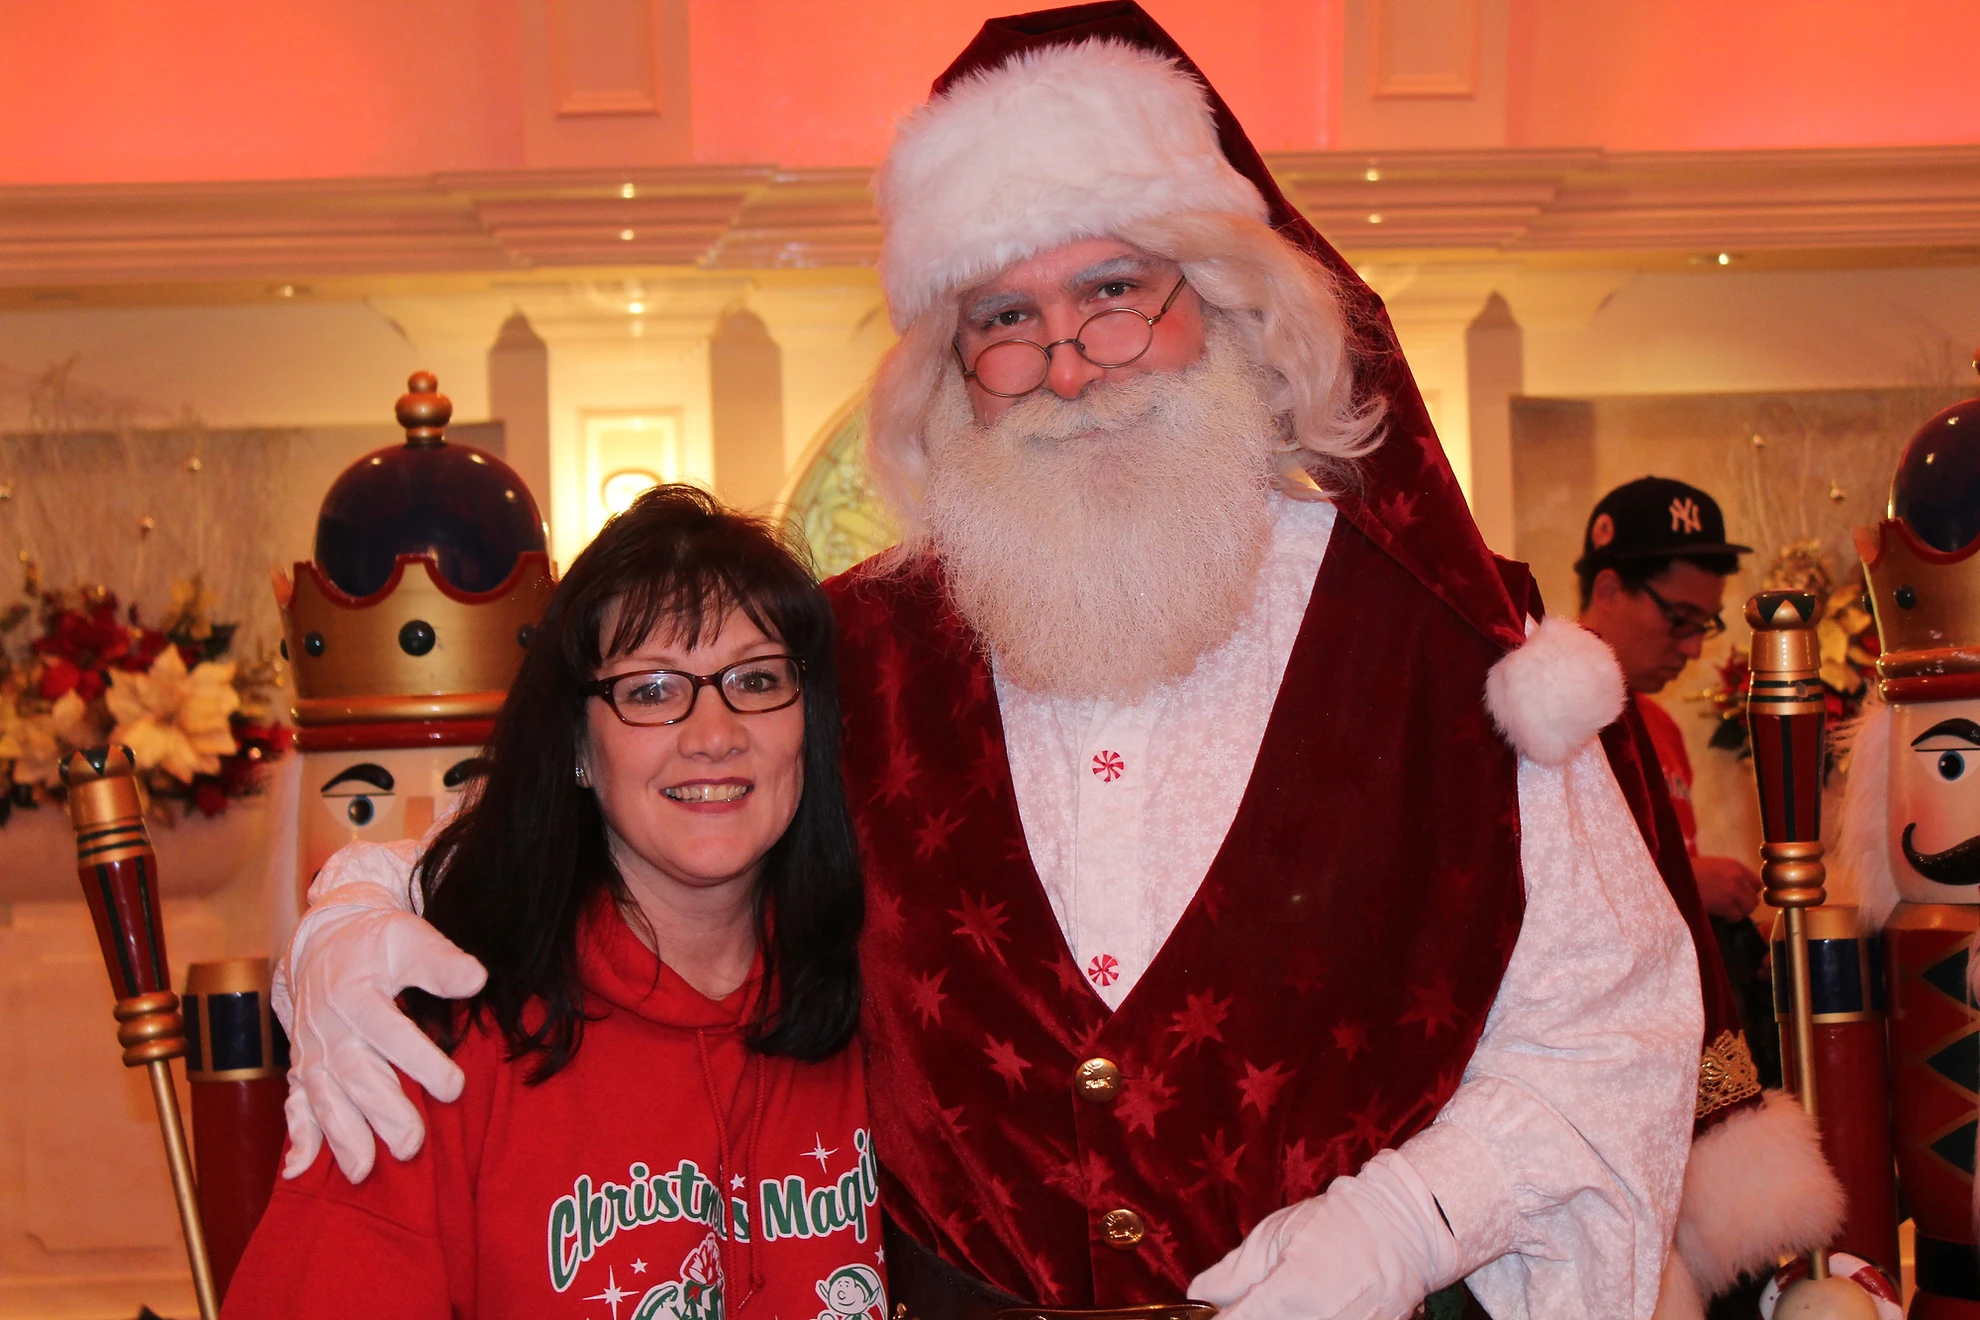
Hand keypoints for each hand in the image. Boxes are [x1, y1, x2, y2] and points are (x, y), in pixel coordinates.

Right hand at [276, 885, 486, 1181]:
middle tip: (412, 1145)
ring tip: (363, 1171)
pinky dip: (297, 1137)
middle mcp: (329, 1029)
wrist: (323, 943)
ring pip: (325, 1098)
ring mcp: (312, 1052)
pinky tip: (298, 1168)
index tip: (455, 1086)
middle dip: (382, 1112)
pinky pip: (294, 1104)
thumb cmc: (375, 943)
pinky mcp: (302, 1068)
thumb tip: (476, 979)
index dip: (420, 1061)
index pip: (389, 1033)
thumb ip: (440, 961)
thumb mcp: (408, 937)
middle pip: (356, 1075)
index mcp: (355, 995)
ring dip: (342, 1136)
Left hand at [1190, 1150, 1456, 1319]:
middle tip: (1249, 1302)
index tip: (1217, 1311)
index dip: (1220, 1318)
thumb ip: (1232, 1273)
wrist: (1402, 1231)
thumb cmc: (1335, 1224)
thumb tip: (1199, 1294)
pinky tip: (1306, 1307)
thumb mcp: (1275, 1235)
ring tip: (1284, 1299)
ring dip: (1278, 1317)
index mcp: (1290, 1295)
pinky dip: (1308, 1318)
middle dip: (1248, 1315)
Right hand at [1691, 855, 1761, 921]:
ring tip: (1722, 912)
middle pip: (1754, 898)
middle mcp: (1738, 876)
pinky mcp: (1726, 903)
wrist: (1670, 876)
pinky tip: (1717, 915)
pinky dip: (1728, 919)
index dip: (1747, 893)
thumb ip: (1727, 875)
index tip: (1735, 898)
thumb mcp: (1710, 866)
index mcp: (1734, 865)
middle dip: (1743, 905)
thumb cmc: (1684, 872)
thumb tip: (1738, 892)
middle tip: (1728, 908)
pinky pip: (1736, 917)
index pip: (1756, 884)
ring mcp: (1733, 889)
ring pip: (1748, 909)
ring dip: (1737, 913)